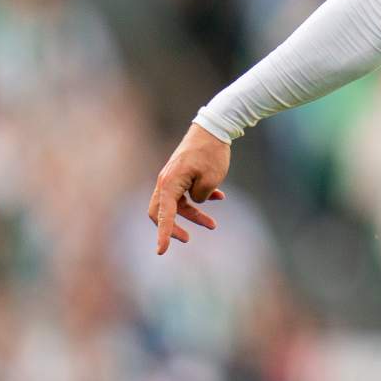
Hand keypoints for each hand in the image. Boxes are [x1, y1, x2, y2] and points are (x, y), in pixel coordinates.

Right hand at [148, 123, 230, 254]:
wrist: (213, 128)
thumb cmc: (212, 153)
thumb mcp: (211, 179)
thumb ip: (201, 196)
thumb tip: (196, 201)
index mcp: (169, 183)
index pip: (163, 215)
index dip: (163, 234)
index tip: (161, 252)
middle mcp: (166, 181)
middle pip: (161, 212)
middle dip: (173, 228)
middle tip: (188, 239)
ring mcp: (172, 177)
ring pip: (177, 204)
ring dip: (193, 215)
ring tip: (213, 225)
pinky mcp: (181, 174)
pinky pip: (185, 193)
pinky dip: (199, 198)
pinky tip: (220, 197)